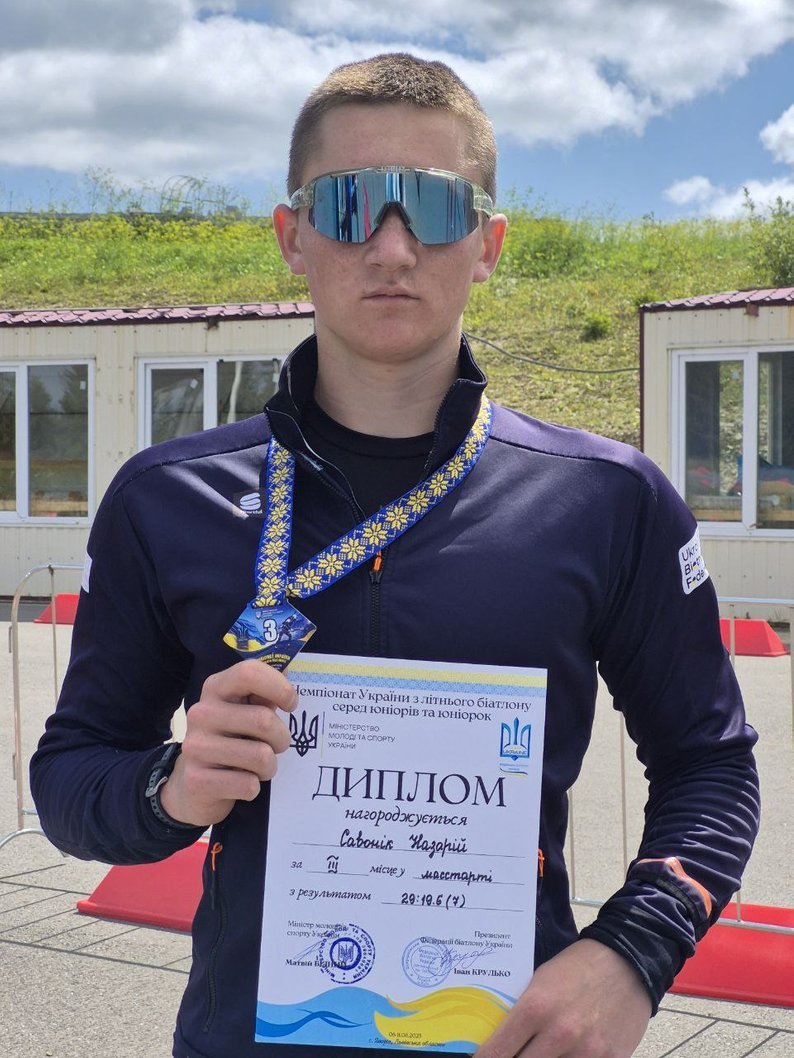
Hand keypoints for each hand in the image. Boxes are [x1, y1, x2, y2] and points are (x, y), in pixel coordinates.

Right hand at [159, 659, 297, 826]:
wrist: (195, 786)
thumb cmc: (232, 740)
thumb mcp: (246, 711)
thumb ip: (265, 692)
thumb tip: (288, 666)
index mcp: (215, 688)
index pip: (249, 673)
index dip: (280, 688)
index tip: (291, 705)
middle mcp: (201, 713)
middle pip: (264, 720)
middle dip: (281, 739)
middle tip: (275, 746)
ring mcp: (195, 747)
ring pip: (261, 756)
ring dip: (269, 767)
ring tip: (257, 767)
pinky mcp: (197, 781)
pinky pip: (248, 784)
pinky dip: (253, 787)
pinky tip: (240, 783)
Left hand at [475, 939, 651, 1057]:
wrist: (626, 962)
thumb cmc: (576, 969)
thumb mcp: (539, 983)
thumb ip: (520, 1016)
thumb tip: (497, 1043)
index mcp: (535, 1009)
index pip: (497, 1053)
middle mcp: (559, 1034)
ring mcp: (587, 1052)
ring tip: (538, 1054)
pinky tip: (567, 1055)